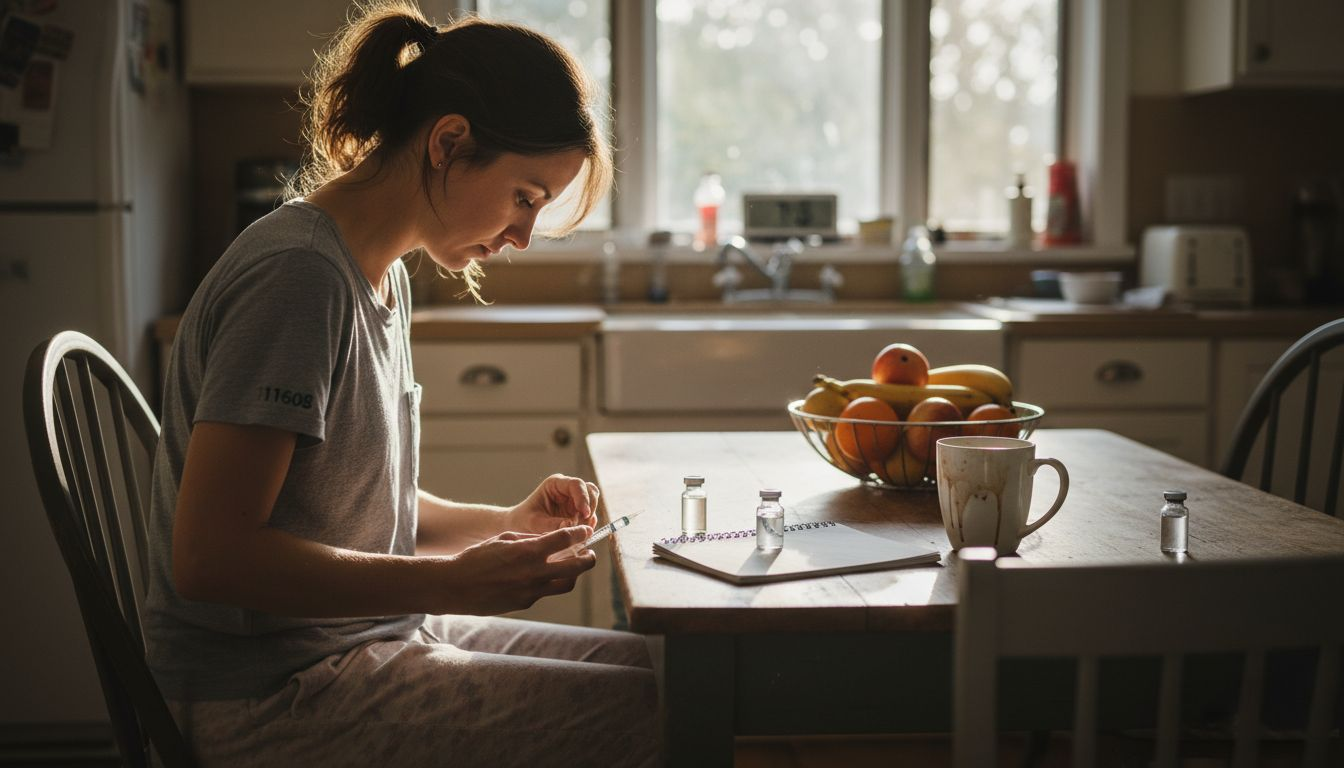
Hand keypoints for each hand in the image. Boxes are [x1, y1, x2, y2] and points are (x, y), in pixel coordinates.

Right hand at [438, 526, 595, 614]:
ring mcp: (532, 591)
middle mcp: (534, 573)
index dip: (580, 533)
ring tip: (571, 565)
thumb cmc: (477, 557)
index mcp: (528, 551)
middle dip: (589, 558)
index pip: (566, 539)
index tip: (586, 530)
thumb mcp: (504, 539)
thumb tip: (551, 541)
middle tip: (589, 552)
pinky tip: (542, 575)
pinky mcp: (526, 603)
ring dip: (573, 574)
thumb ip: (531, 539)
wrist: (456, 586)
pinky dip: (549, 582)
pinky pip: (546, 592)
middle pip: (577, 566)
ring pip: (567, 584)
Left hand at [507, 474, 599, 534]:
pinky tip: (579, 534)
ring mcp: (574, 501)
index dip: (583, 498)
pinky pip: (590, 516)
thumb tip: (570, 527)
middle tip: (584, 525)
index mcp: (555, 484)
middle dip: (590, 508)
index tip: (584, 513)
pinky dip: (588, 525)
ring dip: (590, 518)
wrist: (520, 527)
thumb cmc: (523, 520)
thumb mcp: (534, 523)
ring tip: (578, 532)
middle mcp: (567, 490)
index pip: (576, 484)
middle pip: (590, 491)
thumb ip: (552, 525)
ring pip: (593, 503)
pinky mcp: (577, 513)